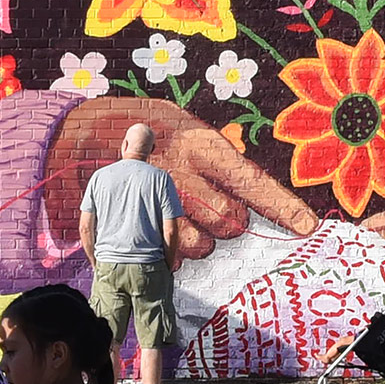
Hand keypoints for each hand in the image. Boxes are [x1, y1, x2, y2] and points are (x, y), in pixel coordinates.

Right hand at [45, 97, 318, 254]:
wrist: (76, 138)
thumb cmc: (141, 130)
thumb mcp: (182, 126)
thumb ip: (215, 160)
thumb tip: (248, 194)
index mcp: (200, 145)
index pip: (251, 181)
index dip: (283, 207)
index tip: (308, 227)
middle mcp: (183, 177)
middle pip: (230, 222)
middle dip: (225, 221)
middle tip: (201, 200)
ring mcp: (157, 207)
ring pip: (203, 246)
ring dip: (195, 237)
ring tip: (173, 210)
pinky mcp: (136, 228)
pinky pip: (172, 257)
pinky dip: (169, 249)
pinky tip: (154, 224)